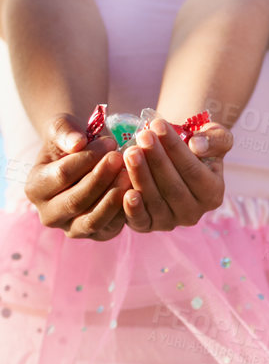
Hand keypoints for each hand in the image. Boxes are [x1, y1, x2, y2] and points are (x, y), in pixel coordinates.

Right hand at [24, 113, 129, 240]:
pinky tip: (138, 190)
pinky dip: (125, 211)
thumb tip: (77, 143)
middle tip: (122, 157)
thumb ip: (65, 131)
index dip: (88, 158)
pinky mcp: (97, 234)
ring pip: (93, 219)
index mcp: (36, 189)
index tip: (110, 142)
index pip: (62, 175)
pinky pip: (111, 228)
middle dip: (102, 178)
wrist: (86, 158)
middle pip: (76, 201)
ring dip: (114, 197)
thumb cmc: (71, 142)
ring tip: (130, 173)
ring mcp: (72, 228)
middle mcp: (49, 214)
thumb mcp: (63, 128)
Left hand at [120, 117, 233, 232]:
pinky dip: (132, 208)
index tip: (159, 125)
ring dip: (141, 176)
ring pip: (155, 201)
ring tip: (130, 151)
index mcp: (213, 194)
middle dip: (156, 160)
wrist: (174, 159)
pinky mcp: (147, 226)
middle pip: (173, 188)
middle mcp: (194, 213)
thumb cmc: (195, 146)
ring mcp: (170, 222)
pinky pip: (140, 220)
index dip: (175, 148)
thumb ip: (215, 139)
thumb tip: (197, 145)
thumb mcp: (214, 137)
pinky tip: (125, 191)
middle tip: (142, 136)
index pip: (193, 171)